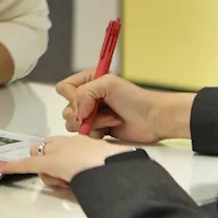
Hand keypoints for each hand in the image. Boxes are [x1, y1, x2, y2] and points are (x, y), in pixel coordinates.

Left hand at [0, 136, 133, 184]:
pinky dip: (13, 166)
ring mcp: (57, 151)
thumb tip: (82, 178)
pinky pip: (27, 165)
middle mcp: (68, 143)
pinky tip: (0, 168)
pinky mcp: (49, 163)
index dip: (53, 154)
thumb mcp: (105, 166)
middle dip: (48, 163)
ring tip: (69, 183)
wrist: (117, 167)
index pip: (60, 146)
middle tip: (65, 178)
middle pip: (47, 151)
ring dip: (48, 175)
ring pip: (41, 162)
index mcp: (82, 142)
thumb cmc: (116, 168)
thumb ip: (92, 168)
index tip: (54, 160)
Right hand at [58, 71, 183, 143]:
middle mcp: (87, 97)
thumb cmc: (136, 99)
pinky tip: (111, 127)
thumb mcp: (108, 84)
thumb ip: (84, 93)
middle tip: (102, 110)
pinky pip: (84, 136)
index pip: (64, 89)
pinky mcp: (97, 130)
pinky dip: (97, 133)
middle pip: (67, 109)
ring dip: (93, 124)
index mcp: (88, 81)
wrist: (153, 119)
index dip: (73, 97)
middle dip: (85, 114)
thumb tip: (76, 111)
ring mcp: (92, 115)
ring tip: (110, 120)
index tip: (88, 101)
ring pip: (73, 124)